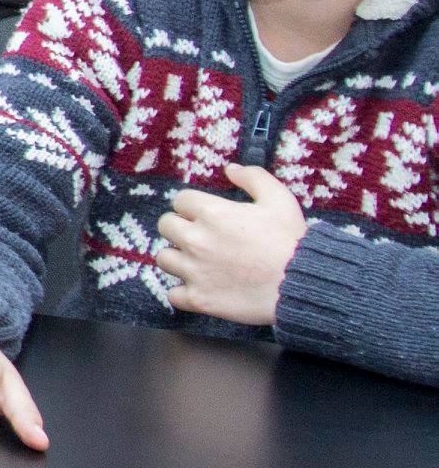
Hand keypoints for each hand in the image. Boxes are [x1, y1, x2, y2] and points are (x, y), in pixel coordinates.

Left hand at [157, 163, 306, 325]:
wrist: (303, 284)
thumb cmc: (291, 240)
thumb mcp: (279, 199)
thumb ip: (253, 177)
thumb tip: (230, 169)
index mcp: (211, 213)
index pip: (180, 200)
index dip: (194, 206)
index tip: (207, 215)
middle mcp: (196, 240)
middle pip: (166, 226)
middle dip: (182, 228)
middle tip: (202, 237)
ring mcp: (194, 271)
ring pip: (164, 259)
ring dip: (178, 258)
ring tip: (199, 262)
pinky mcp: (198, 298)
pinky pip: (173, 294)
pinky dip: (183, 292)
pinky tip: (200, 287)